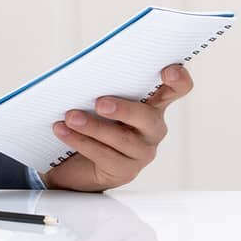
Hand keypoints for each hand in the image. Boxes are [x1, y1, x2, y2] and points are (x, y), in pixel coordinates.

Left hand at [42, 64, 193, 191]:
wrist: (71, 160)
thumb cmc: (87, 119)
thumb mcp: (92, 98)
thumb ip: (96, 86)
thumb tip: (78, 76)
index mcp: (149, 103)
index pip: (174, 90)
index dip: (177, 80)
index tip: (167, 70)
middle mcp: (151, 128)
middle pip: (149, 118)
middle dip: (125, 110)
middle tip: (99, 103)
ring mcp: (141, 151)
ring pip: (123, 140)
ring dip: (93, 127)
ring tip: (70, 117)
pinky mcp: (124, 170)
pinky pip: (105, 156)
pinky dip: (81, 141)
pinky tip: (63, 131)